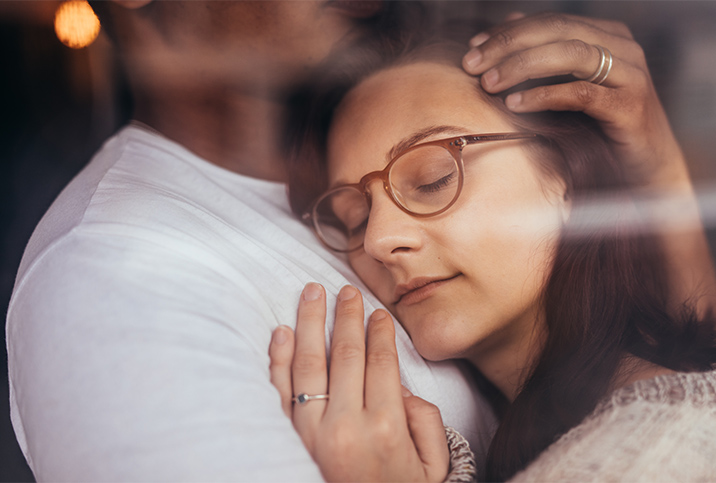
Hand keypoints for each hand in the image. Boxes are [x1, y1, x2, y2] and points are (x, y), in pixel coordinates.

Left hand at [269, 283, 448, 481]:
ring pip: (308, 364)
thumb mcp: (433, 465)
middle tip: (346, 290)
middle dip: (346, 317)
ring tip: (312, 293)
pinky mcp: (289, 440)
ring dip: (309, 323)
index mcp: (386, 427)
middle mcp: (345, 425)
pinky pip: (279, 391)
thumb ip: (425, 420)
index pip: (380, 363)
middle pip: (344, 355)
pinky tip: (281, 331)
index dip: (379, 332)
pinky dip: (278, 358)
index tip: (377, 312)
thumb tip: (400, 386)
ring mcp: (310, 433)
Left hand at [462, 11, 688, 188]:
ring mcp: (631, 74)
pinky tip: (514, 104)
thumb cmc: (600, 131)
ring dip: (522, 65)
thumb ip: (544, 63)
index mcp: (606, 36)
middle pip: (557, 30)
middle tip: (471, 65)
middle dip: (508, 45)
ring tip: (488, 83)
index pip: (549, 21)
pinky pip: (581, 93)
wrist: (646, 172)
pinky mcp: (631, 106)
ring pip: (570, 53)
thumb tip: (505, 29)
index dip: (507, 32)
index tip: (472, 49)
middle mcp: (623, 47)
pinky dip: (544, 95)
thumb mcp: (568, 92)